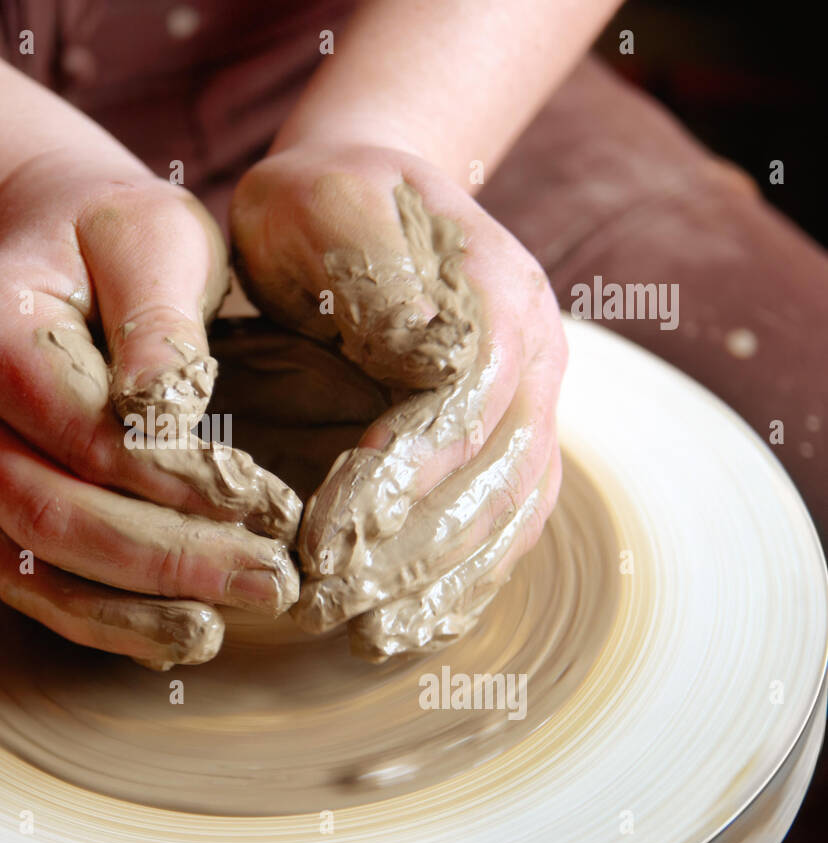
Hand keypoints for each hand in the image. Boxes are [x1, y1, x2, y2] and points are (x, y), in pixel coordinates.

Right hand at [0, 149, 300, 669]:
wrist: (54, 243)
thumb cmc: (114, 234)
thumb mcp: (151, 237)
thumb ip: (158, 322)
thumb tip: (167, 415)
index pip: (86, 434)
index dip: (178, 481)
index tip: (271, 504)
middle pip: (51, 513)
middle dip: (168, 559)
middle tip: (272, 581)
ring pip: (29, 565)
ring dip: (128, 610)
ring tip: (218, 633)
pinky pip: (27, 580)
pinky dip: (96, 620)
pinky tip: (172, 634)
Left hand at [230, 143, 566, 661]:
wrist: (359, 193)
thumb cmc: (321, 201)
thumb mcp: (328, 204)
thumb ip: (376, 273)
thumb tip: (432, 353)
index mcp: (494, 297)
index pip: (459, 410)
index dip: (398, 482)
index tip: (323, 541)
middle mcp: (532, 357)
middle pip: (491, 479)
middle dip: (408, 554)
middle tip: (325, 605)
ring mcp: (530, 405)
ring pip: (505, 517)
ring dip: (438, 587)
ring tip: (366, 638)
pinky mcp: (507, 443)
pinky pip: (502, 527)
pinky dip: (460, 585)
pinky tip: (408, 628)